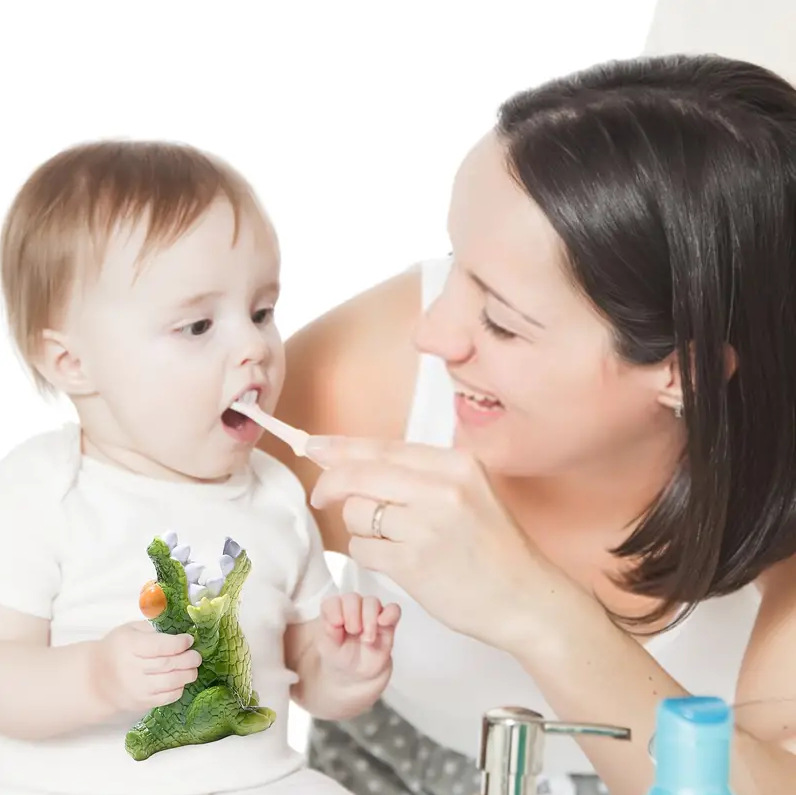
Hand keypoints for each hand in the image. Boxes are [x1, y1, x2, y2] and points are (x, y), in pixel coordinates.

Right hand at [91, 621, 201, 712]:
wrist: (95, 679)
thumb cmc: (117, 648)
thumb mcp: (131, 630)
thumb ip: (154, 628)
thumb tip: (182, 629)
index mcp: (129, 645)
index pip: (159, 646)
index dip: (178, 643)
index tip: (189, 640)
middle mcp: (131, 668)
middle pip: (167, 665)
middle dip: (188, 659)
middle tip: (197, 655)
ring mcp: (135, 689)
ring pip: (169, 683)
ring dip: (187, 675)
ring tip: (193, 667)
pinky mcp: (140, 703)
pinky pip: (166, 698)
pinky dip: (178, 689)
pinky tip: (182, 680)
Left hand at [308, 437, 549, 653]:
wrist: (525, 597)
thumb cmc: (494, 546)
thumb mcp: (470, 491)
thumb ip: (422, 475)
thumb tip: (356, 464)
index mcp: (456, 464)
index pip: (383, 447)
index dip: (341, 446)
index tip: (313, 446)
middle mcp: (442, 488)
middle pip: (360, 475)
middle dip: (331, 485)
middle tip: (321, 497)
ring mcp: (426, 527)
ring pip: (356, 513)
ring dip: (359, 526)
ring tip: (390, 539)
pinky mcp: (412, 564)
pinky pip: (361, 549)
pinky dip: (367, 553)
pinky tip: (394, 560)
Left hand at [317, 593, 400, 683]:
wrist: (357, 675)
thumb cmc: (339, 657)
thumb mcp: (326, 648)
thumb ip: (328, 633)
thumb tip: (335, 620)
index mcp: (334, 612)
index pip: (333, 601)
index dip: (335, 609)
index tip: (336, 624)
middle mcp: (352, 609)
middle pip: (353, 598)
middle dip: (352, 615)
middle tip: (352, 632)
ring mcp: (370, 614)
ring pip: (372, 602)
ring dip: (369, 619)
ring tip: (367, 639)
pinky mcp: (387, 623)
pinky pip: (393, 610)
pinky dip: (390, 613)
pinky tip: (383, 623)